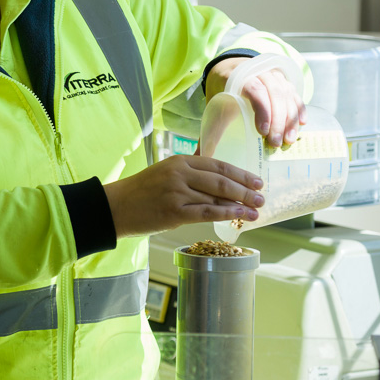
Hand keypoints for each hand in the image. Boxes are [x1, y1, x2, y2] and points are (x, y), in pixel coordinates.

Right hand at [102, 154, 264, 237]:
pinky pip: (206, 212)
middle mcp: (180, 174)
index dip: (241, 173)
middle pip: (221, 180)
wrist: (117, 207)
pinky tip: (238, 217)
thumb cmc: (142, 190)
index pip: (218, 165)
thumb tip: (213, 163)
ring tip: (255, 211)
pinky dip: (226, 214)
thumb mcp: (165, 171)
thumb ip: (189, 168)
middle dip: (246, 190)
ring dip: (240, 205)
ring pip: (216, 197)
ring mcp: (177, 192)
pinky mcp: (174, 212)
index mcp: (180, 161)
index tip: (257, 181)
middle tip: (262, 198)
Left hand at [205, 59, 305, 147]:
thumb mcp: (214, 107)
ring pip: (287, 95)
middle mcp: (258, 73)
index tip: (262, 131)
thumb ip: (209, 130)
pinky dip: (299, 109)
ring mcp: (273, 76)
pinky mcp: (284, 82)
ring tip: (288, 141)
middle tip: (276, 144)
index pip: (254, 89)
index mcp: (237, 77)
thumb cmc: (222, 93)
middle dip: (277, 120)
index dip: (261, 109)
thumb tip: (196, 157)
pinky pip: (295, 94)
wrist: (229, 70)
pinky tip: (301, 124)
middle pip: (274, 94)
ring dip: (289, 118)